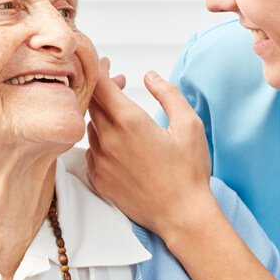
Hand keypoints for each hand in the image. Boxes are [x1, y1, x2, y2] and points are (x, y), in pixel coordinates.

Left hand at [85, 64, 215, 240]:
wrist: (181, 216)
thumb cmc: (189, 172)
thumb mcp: (189, 125)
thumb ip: (168, 94)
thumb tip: (150, 76)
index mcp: (130, 122)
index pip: (100, 84)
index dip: (100, 69)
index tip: (106, 63)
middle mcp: (109, 140)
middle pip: (91, 103)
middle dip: (102, 88)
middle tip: (117, 83)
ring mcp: (100, 161)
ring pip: (90, 126)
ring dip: (101, 114)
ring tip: (120, 112)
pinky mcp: (98, 178)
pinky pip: (90, 150)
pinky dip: (99, 139)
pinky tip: (115, 140)